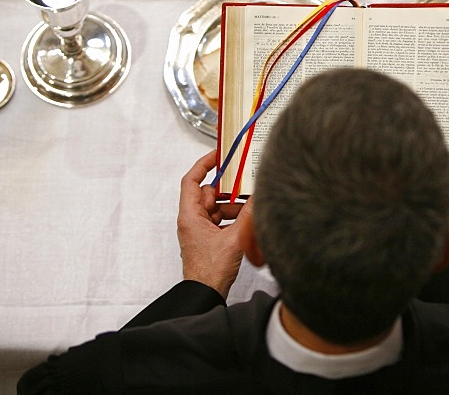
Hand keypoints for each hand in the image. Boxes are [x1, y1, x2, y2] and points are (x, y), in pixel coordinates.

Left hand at [176, 150, 251, 297]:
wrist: (206, 294)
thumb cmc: (209, 272)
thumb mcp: (234, 239)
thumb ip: (248, 215)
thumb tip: (259, 197)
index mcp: (190, 215)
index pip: (192, 180)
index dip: (204, 164)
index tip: (218, 155)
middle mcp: (193, 220)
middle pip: (210, 193)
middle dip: (229, 190)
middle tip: (246, 184)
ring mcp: (200, 229)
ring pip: (218, 207)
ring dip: (235, 207)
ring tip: (251, 207)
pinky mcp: (209, 238)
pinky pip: (222, 220)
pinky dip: (235, 218)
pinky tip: (248, 222)